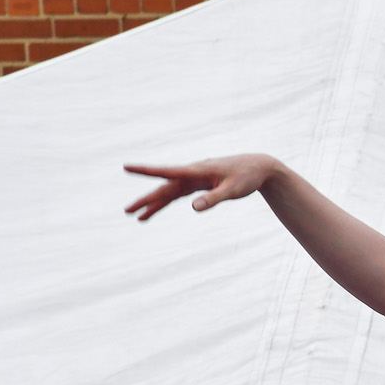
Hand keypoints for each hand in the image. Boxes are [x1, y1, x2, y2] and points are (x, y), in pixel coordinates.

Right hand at [122, 154, 277, 220]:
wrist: (259, 168)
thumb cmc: (246, 177)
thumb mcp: (232, 190)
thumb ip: (213, 199)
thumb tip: (192, 208)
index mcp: (197, 171)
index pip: (167, 171)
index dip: (146, 171)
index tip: (126, 167)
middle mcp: (191, 174)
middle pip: (164, 187)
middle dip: (146, 199)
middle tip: (127, 211)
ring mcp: (194, 179)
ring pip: (169, 192)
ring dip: (154, 204)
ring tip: (137, 217)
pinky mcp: (199, 184)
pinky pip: (178, 195)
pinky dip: (167, 202)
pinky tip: (155, 211)